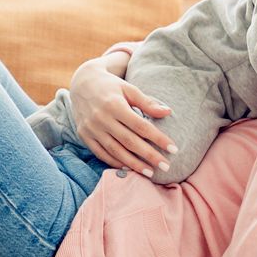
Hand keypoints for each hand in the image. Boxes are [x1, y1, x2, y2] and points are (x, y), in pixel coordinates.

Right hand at [68, 54, 177, 173]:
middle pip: (129, 141)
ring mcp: (91, 129)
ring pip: (115, 151)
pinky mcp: (84, 136)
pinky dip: (115, 162)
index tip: (174, 149)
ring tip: (150, 172)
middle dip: (149, 155)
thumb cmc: (112, 86)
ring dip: (133, 164)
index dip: (158, 138)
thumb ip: (147, 103)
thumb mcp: (130, 89)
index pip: (141, 126)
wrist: (83, 83)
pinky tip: (129, 168)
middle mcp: (101, 119)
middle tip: (166, 166)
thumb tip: (168, 112)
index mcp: (115, 105)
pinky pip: (101, 153)